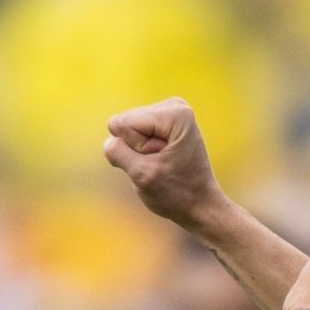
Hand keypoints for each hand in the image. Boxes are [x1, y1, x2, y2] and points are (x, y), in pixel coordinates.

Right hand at [103, 97, 221, 228]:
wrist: (200, 204)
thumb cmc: (176, 194)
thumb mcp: (143, 176)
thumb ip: (119, 154)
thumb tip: (109, 141)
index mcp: (175, 114)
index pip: (124, 124)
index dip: (136, 150)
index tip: (160, 162)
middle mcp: (175, 105)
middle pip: (126, 123)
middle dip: (138, 150)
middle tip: (162, 164)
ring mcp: (170, 111)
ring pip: (128, 129)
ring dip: (141, 153)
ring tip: (164, 163)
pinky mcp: (163, 121)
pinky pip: (134, 133)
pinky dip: (144, 151)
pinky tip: (163, 159)